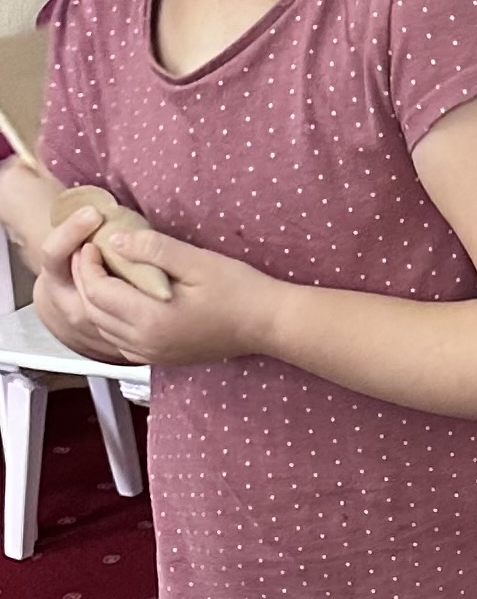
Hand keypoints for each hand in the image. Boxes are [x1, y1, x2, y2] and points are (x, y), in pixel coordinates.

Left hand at [42, 214, 281, 372]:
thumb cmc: (238, 290)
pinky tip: (122, 303)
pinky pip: (123, 343)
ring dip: (96, 302)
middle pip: (94, 313)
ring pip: (105, 331)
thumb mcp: (196, 260)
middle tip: (90, 255)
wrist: (267, 323)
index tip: (92, 243)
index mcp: (152, 318)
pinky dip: (112, 323)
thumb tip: (114, 240)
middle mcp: (147, 342)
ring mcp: (155, 354)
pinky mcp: (164, 358)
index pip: (98, 292)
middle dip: (86, 281)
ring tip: (101, 274)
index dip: (87, 265)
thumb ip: (152, 249)